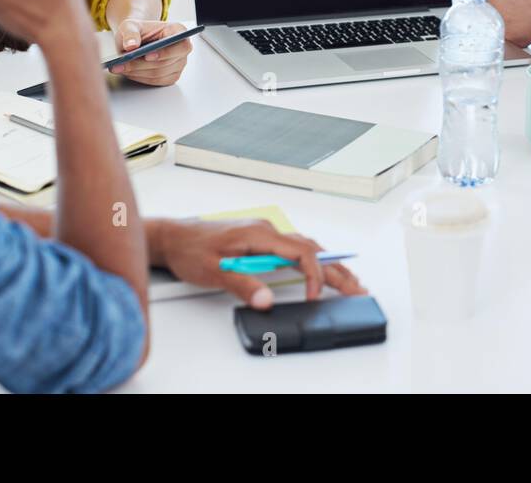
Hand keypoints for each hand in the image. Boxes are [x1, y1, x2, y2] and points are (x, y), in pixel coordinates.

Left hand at [111, 19, 191, 85]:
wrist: (135, 40)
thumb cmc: (137, 31)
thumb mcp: (130, 25)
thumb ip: (130, 33)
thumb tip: (131, 45)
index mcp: (178, 31)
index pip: (181, 45)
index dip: (166, 52)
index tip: (147, 56)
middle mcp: (181, 49)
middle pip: (166, 62)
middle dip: (142, 64)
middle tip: (123, 63)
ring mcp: (178, 64)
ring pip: (159, 74)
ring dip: (138, 72)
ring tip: (120, 67)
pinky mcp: (170, 76)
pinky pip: (156, 81)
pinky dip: (140, 77)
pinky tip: (128, 71)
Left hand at [156, 219, 366, 308]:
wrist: (173, 237)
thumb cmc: (190, 249)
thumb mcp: (213, 271)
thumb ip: (242, 284)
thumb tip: (266, 300)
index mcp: (260, 234)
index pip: (300, 252)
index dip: (313, 274)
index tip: (314, 296)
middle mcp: (267, 230)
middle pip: (311, 248)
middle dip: (336, 269)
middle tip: (357, 287)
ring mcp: (265, 233)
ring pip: (306, 247)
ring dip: (327, 264)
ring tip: (348, 280)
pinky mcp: (261, 240)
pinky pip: (295, 248)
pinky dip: (312, 260)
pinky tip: (319, 269)